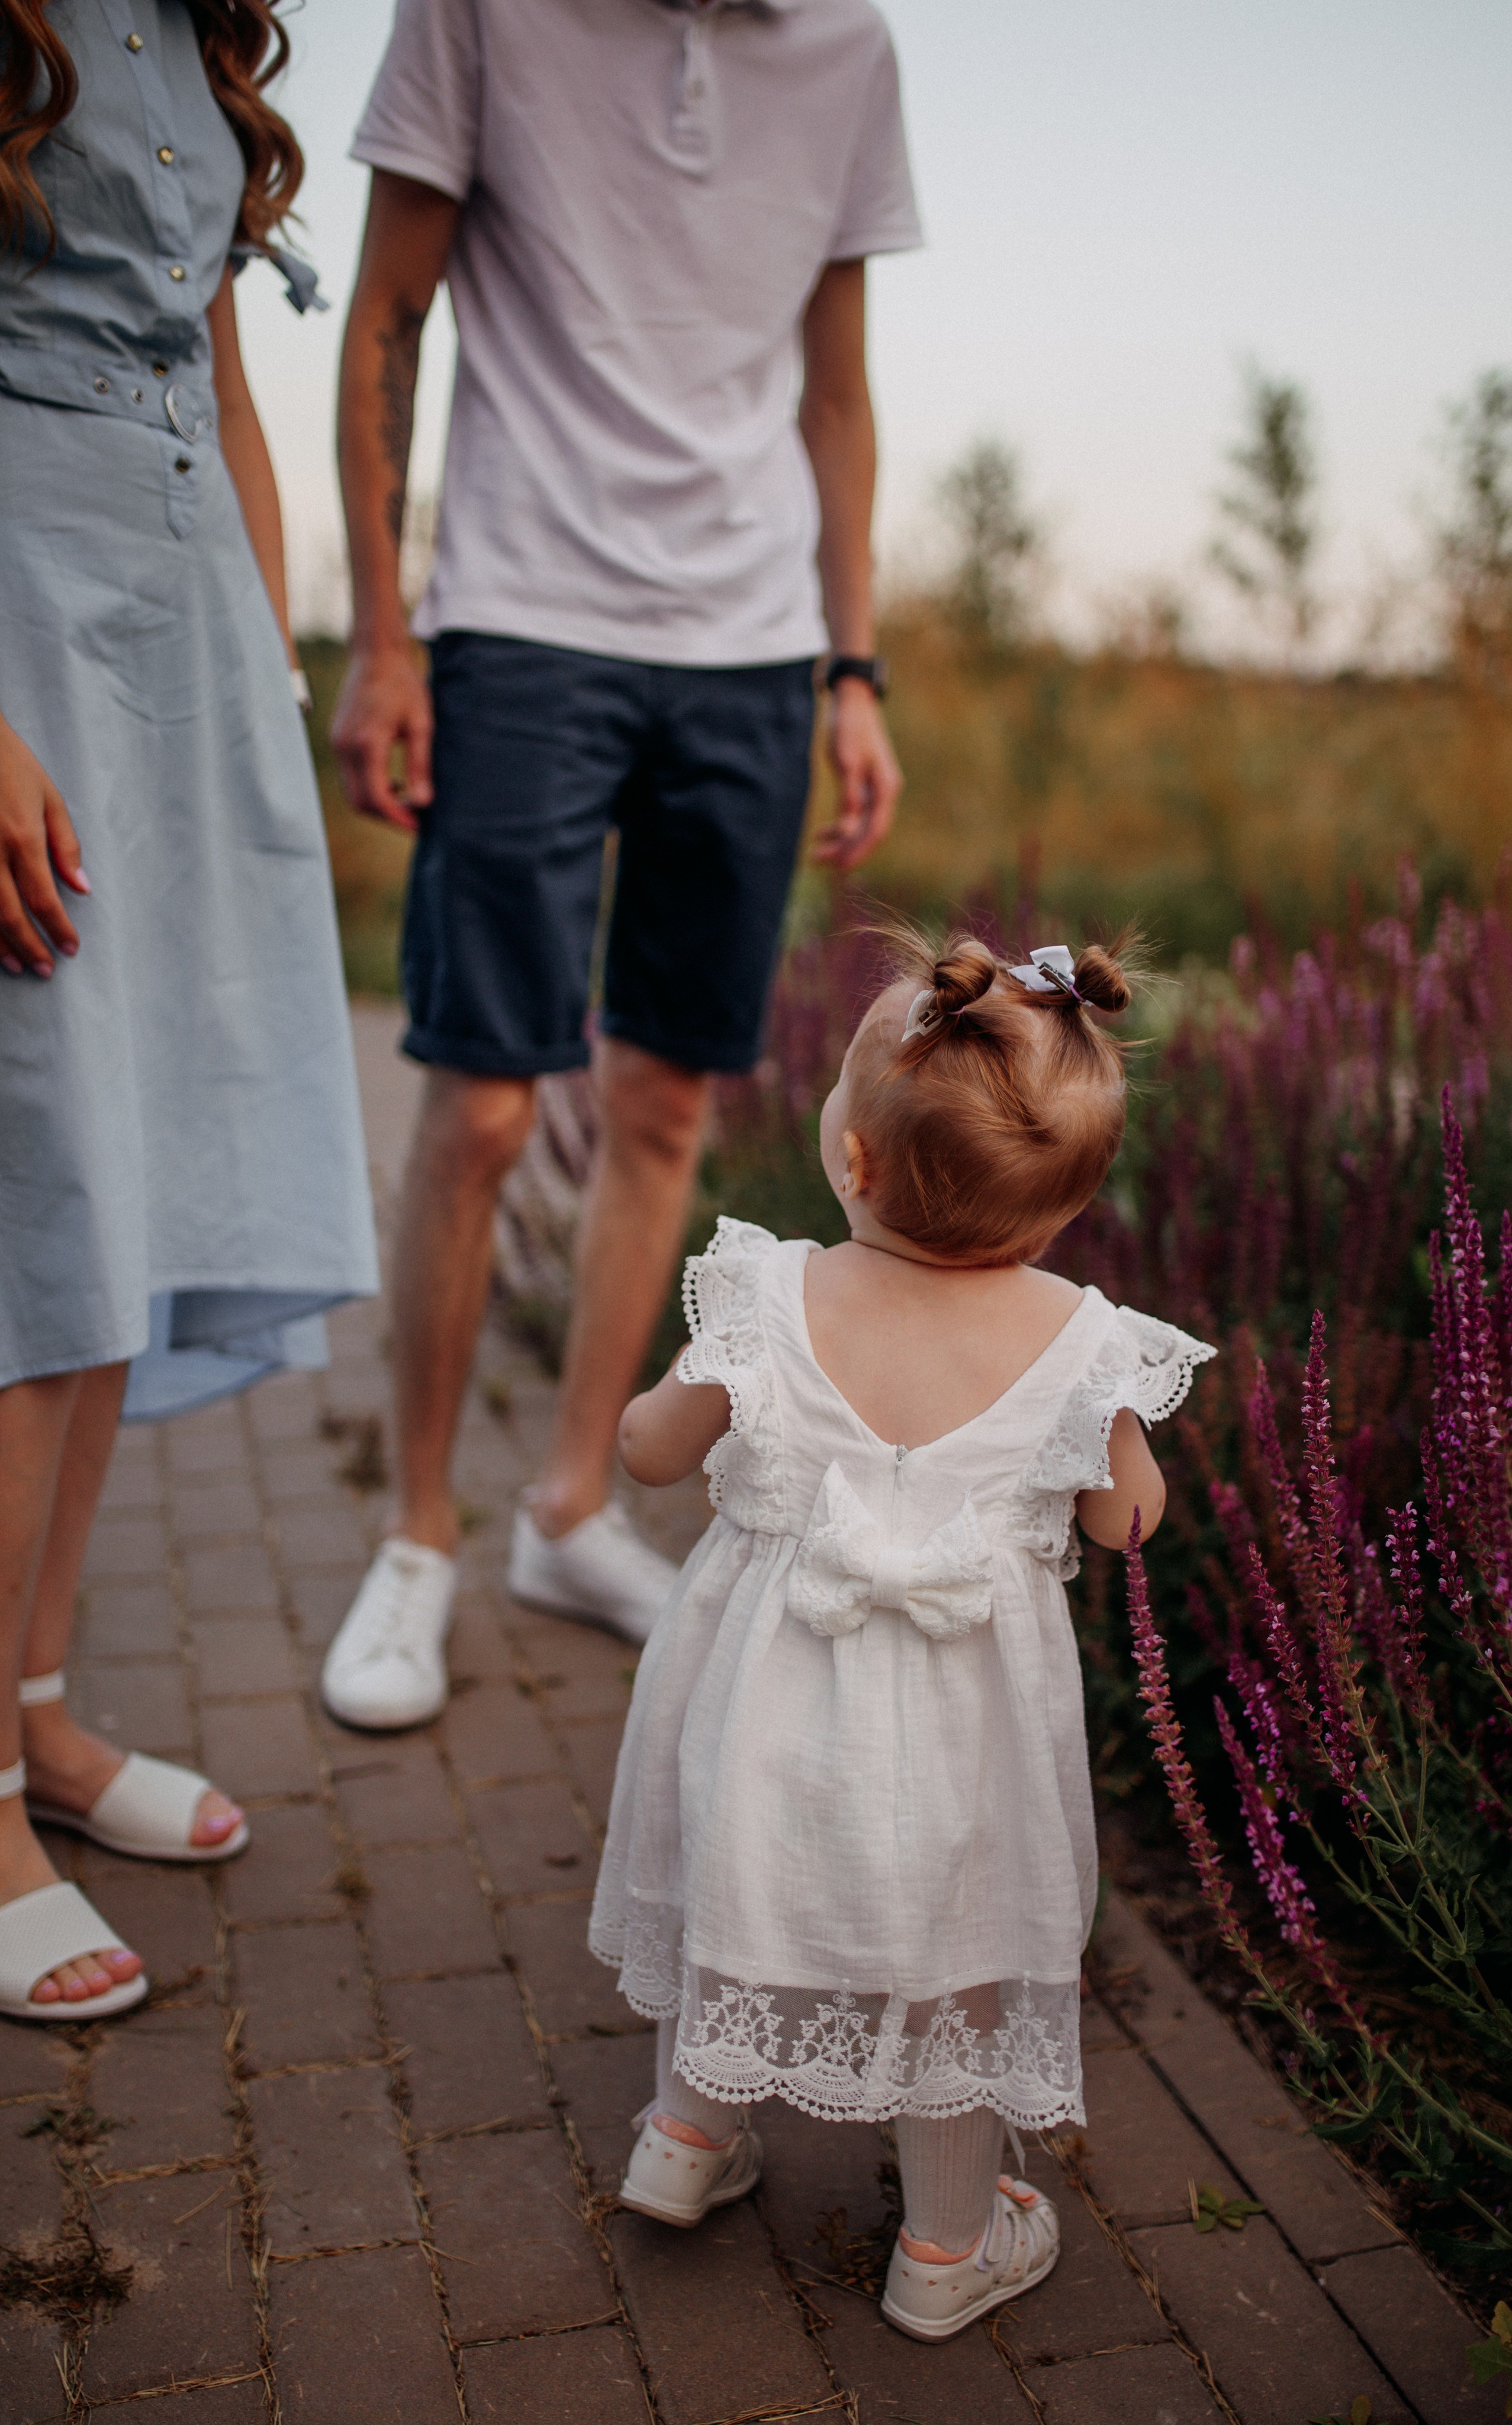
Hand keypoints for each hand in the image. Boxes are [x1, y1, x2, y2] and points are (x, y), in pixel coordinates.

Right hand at [0, 716, 87, 976]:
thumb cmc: (9, 763)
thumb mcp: (47, 796)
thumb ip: (65, 844)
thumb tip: (82, 887)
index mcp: (22, 837)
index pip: (44, 898)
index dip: (57, 928)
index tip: (70, 949)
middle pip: (10, 914)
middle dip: (29, 946)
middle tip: (44, 970)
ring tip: (14, 965)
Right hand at [330, 642, 432, 832]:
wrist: (376, 653)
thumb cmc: (403, 684)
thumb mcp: (421, 724)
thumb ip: (420, 765)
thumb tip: (423, 802)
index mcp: (367, 743)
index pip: (376, 798)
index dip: (397, 818)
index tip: (419, 826)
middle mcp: (345, 746)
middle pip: (360, 801)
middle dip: (387, 816)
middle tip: (416, 818)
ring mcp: (337, 743)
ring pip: (351, 791)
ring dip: (378, 803)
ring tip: (408, 802)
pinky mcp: (337, 739)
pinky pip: (349, 776)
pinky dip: (368, 787)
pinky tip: (393, 783)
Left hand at [810, 679, 901, 872]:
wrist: (853, 699)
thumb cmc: (847, 726)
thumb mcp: (844, 760)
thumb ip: (848, 795)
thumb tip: (847, 827)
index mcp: (885, 788)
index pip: (874, 831)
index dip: (855, 852)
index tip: (835, 866)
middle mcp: (886, 791)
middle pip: (870, 833)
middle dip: (846, 851)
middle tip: (817, 861)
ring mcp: (878, 788)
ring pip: (863, 826)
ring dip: (842, 841)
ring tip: (816, 850)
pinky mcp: (868, 784)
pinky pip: (859, 815)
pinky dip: (843, 826)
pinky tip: (823, 832)